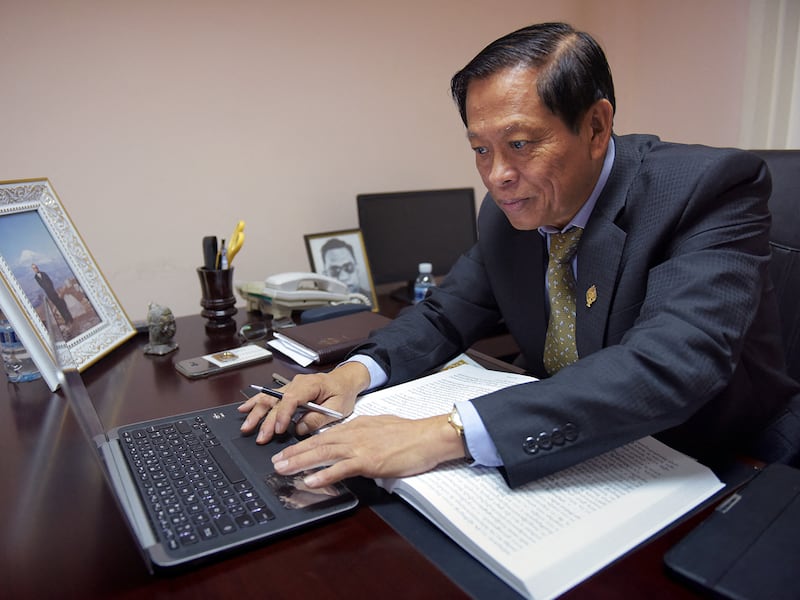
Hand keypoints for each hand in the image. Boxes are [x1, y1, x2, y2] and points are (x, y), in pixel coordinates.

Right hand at [237, 362, 369, 442]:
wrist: (344, 380)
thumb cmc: (342, 392)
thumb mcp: (338, 408)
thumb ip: (318, 418)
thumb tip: (299, 428)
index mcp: (311, 385)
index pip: (292, 399)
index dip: (283, 414)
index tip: (279, 430)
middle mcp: (297, 384)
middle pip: (276, 401)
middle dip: (266, 420)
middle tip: (260, 437)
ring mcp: (289, 386)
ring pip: (269, 398)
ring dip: (256, 413)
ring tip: (246, 426)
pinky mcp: (286, 391)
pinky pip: (268, 396)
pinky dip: (255, 403)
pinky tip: (244, 409)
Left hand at [270, 413, 465, 488]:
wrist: (428, 436)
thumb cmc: (410, 434)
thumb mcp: (381, 428)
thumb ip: (364, 435)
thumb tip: (354, 445)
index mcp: (357, 426)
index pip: (324, 435)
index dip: (304, 443)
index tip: (289, 450)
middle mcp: (354, 434)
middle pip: (317, 443)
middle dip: (294, 452)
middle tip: (275, 461)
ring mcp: (360, 447)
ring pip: (323, 453)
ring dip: (300, 462)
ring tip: (282, 469)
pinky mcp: (368, 461)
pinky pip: (341, 468)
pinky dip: (323, 474)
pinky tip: (310, 480)